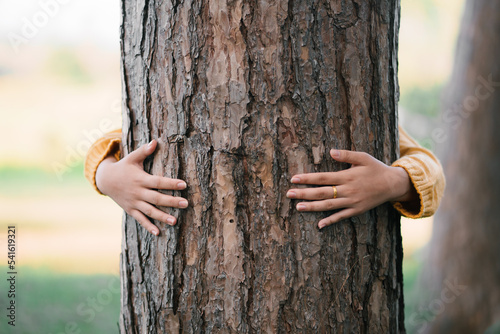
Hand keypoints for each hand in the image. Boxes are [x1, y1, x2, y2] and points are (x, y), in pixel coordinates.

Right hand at [95, 140, 187, 235]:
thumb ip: (144, 151)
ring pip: (150, 211)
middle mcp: (138, 192)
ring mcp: (134, 202)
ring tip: (175, 221)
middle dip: (171, 201)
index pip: (158, 182)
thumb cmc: (123, 167)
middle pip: (157, 198)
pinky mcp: (130, 210)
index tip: (184, 184)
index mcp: (141, 179)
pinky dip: (148, 226)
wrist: (105, 180)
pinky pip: (140, 219)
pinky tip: (158, 232)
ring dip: (162, 217)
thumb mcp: (132, 157)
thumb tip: (155, 141)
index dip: (171, 183)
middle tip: (186, 204)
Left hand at [287, 149, 416, 228]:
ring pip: (328, 206)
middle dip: (304, 193)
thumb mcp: (363, 157)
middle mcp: (348, 190)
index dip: (308, 178)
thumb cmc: (376, 168)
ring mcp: (352, 202)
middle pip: (322, 193)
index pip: (323, 177)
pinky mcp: (357, 210)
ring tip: (298, 207)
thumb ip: (347, 155)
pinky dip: (330, 221)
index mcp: (347, 176)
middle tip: (289, 194)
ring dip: (312, 207)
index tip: (294, 179)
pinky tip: (319, 224)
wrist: (393, 185)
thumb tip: (331, 151)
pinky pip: (341, 217)